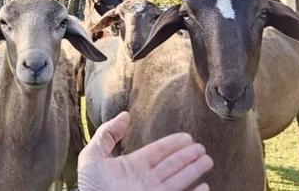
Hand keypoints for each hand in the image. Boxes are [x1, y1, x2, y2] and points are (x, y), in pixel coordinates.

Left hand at [77, 112, 212, 190]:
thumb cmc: (90, 188)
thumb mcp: (92, 156)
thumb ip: (107, 134)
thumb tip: (124, 115)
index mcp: (133, 166)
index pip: (158, 151)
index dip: (173, 143)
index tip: (187, 137)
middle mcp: (147, 179)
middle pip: (173, 164)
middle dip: (188, 156)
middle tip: (202, 148)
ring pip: (180, 179)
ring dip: (195, 170)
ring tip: (207, 160)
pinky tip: (205, 187)